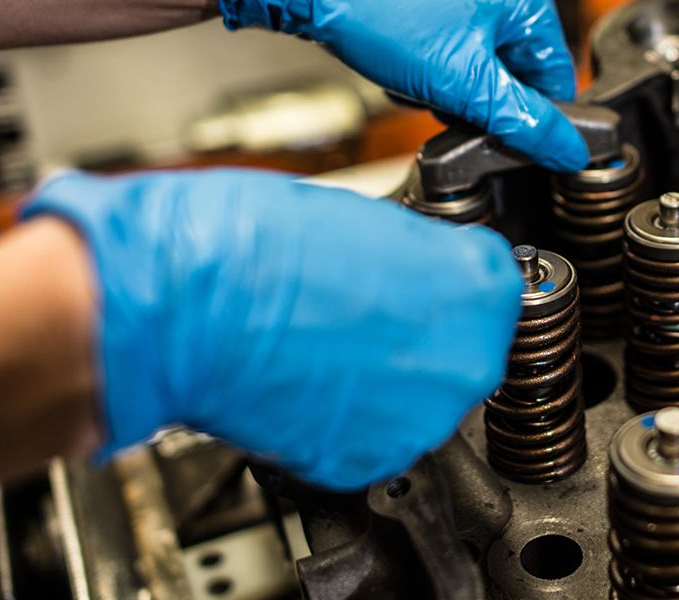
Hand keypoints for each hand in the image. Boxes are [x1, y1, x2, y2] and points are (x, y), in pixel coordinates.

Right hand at [22, 169, 521, 488]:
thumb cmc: (257, 245)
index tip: (421, 279)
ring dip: (394, 373)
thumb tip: (427, 271)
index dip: (448, 278)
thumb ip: (424, 255)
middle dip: (426, 328)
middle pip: (467, 343)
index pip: (496, 282)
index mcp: (480, 285)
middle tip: (368, 309)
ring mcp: (423, 418)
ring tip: (332, 340)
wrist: (183, 306)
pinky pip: (383, 433)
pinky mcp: (373, 460)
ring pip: (427, 392)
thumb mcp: (370, 217)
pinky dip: (356, 413)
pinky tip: (315, 376)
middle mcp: (468, 359)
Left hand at [218, 0, 587, 172]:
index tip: (495, 132)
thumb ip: (523, 122)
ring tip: (417, 80)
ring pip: (482, 66)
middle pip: (518, 75)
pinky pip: (454, 49)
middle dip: (481, 100)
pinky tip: (405, 67)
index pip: (556, 81)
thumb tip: (569, 149)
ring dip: (454, 89)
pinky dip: (433, 69)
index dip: (528, 117)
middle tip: (444, 101)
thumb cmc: (381, 13)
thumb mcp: (465, 84)